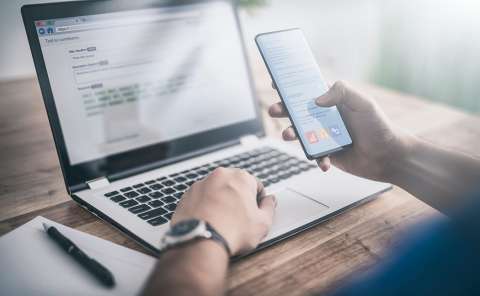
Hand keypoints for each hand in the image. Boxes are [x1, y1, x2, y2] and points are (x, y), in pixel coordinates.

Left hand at [171, 168, 276, 254]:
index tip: (255, 212)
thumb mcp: (262, 223)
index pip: (256, 185)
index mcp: (241, 177)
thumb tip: (270, 201)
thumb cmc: (232, 231)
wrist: (200, 240)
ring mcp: (201, 184)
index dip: (258, 201)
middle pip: (234, 186)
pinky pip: (201, 199)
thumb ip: (269, 207)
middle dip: (238, 199)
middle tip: (239, 219)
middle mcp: (220, 176)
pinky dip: (205, 207)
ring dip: (221, 202)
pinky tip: (209, 222)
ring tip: (222, 222)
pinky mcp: (186, 195)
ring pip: (216, 191)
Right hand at [269, 81, 409, 181]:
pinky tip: (324, 162)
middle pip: (298, 111)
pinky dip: (317, 159)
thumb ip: (341, 92)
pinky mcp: (326, 153)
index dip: (292, 86)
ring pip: (301, 133)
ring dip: (292, 134)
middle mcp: (325, 117)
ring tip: (288, 135)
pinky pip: (314, 155)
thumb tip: (317, 99)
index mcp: (333, 101)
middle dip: (283, 110)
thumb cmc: (378, 126)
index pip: (309, 90)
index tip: (277, 83)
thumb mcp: (363, 103)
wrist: (388, 157)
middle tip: (274, 110)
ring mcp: (324, 136)